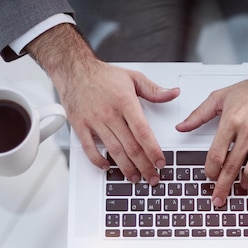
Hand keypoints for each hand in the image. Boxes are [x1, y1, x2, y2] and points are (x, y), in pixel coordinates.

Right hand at [26, 24, 177, 184]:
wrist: (74, 69)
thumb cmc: (103, 75)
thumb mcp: (133, 77)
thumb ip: (154, 90)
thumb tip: (173, 93)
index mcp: (125, 102)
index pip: (143, 132)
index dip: (153, 151)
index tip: (161, 162)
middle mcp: (109, 113)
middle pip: (130, 147)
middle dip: (144, 166)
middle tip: (153, 177)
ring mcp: (94, 121)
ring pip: (113, 151)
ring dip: (126, 168)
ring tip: (135, 178)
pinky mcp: (80, 125)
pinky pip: (89, 148)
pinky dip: (98, 161)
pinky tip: (108, 168)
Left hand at [176, 52, 247, 206]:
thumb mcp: (220, 97)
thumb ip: (198, 114)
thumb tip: (181, 127)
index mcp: (231, 121)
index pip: (216, 155)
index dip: (211, 171)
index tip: (210, 177)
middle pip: (232, 167)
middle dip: (223, 187)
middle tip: (218, 199)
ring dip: (245, 184)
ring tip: (241, 187)